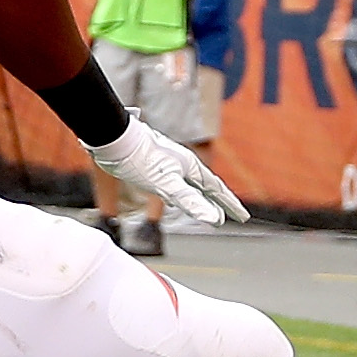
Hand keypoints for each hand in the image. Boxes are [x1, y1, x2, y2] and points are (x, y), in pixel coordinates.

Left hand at [88, 114, 249, 227]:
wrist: (112, 137)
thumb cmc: (139, 160)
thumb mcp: (166, 185)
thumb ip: (190, 201)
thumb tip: (214, 220)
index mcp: (190, 167)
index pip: (217, 190)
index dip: (230, 205)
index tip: (243, 217)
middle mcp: (182, 163)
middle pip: (206, 186)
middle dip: (219, 201)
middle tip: (229, 215)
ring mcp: (168, 162)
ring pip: (190, 182)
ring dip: (200, 195)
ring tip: (206, 206)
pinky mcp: (153, 163)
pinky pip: (173, 180)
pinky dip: (179, 190)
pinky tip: (170, 194)